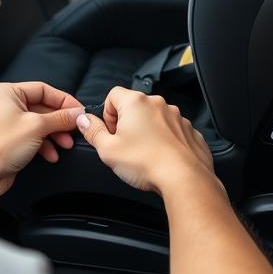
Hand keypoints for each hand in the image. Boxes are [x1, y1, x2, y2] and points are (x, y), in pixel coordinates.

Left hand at [0, 82, 83, 200]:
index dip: (63, 100)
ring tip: (65, 144)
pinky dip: (43, 144)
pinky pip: (31, 136)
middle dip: (59, 121)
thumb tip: (77, 113)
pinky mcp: (7, 139)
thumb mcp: (36, 127)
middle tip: (74, 129)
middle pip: (41, 107)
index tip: (78, 110)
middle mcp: (4, 104)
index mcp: (6, 92)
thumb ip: (60, 118)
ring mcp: (5, 122)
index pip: (42, 89)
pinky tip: (51, 155)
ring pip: (38, 123)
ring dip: (53, 135)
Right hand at [75, 86, 219, 195]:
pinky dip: (164, 140)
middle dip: (127, 124)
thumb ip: (93, 131)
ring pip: (153, 118)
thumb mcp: (108, 150)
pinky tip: (161, 157)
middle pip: (134, 107)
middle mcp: (157, 104)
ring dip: (147, 131)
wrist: (184, 178)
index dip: (107, 114)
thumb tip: (84, 120)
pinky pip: (171, 130)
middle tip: (125, 146)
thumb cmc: (147, 163)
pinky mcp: (188, 130)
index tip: (111, 132)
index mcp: (136, 103)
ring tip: (144, 154)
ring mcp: (176, 116)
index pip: (113, 95)